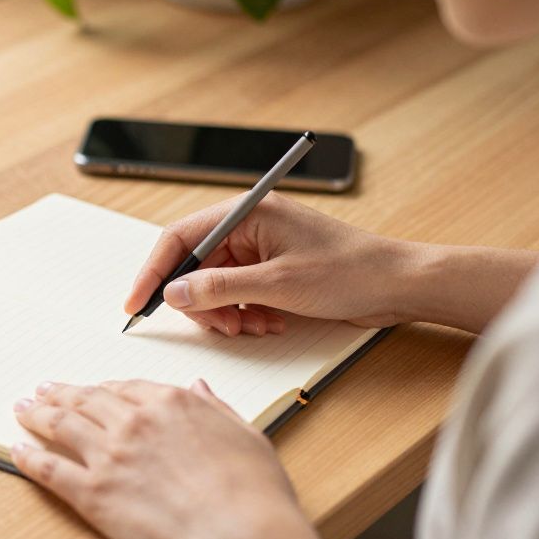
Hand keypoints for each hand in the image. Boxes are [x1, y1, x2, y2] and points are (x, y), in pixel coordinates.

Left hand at [12, 380, 343, 538]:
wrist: (240, 536)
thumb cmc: (254, 495)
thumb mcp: (246, 435)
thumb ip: (216, 408)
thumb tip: (199, 387)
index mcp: (173, 404)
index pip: (127, 388)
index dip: (104, 389)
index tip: (92, 389)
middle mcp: (135, 422)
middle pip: (87, 400)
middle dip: (61, 393)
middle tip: (43, 391)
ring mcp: (110, 456)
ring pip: (62, 425)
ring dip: (38, 414)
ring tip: (23, 409)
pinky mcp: (93, 493)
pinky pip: (51, 469)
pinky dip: (30, 457)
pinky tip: (18, 450)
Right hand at [126, 192, 538, 334]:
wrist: (400, 284)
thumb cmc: (350, 271)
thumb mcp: (277, 284)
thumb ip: (219, 287)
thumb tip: (175, 293)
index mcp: (246, 212)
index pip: (179, 237)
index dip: (154, 272)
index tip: (138, 303)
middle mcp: (249, 226)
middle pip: (194, 265)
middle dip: (201, 301)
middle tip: (220, 326)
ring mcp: (261, 248)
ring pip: (215, 285)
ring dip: (227, 312)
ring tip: (255, 326)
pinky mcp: (272, 270)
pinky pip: (238, 293)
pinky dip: (245, 313)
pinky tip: (269, 322)